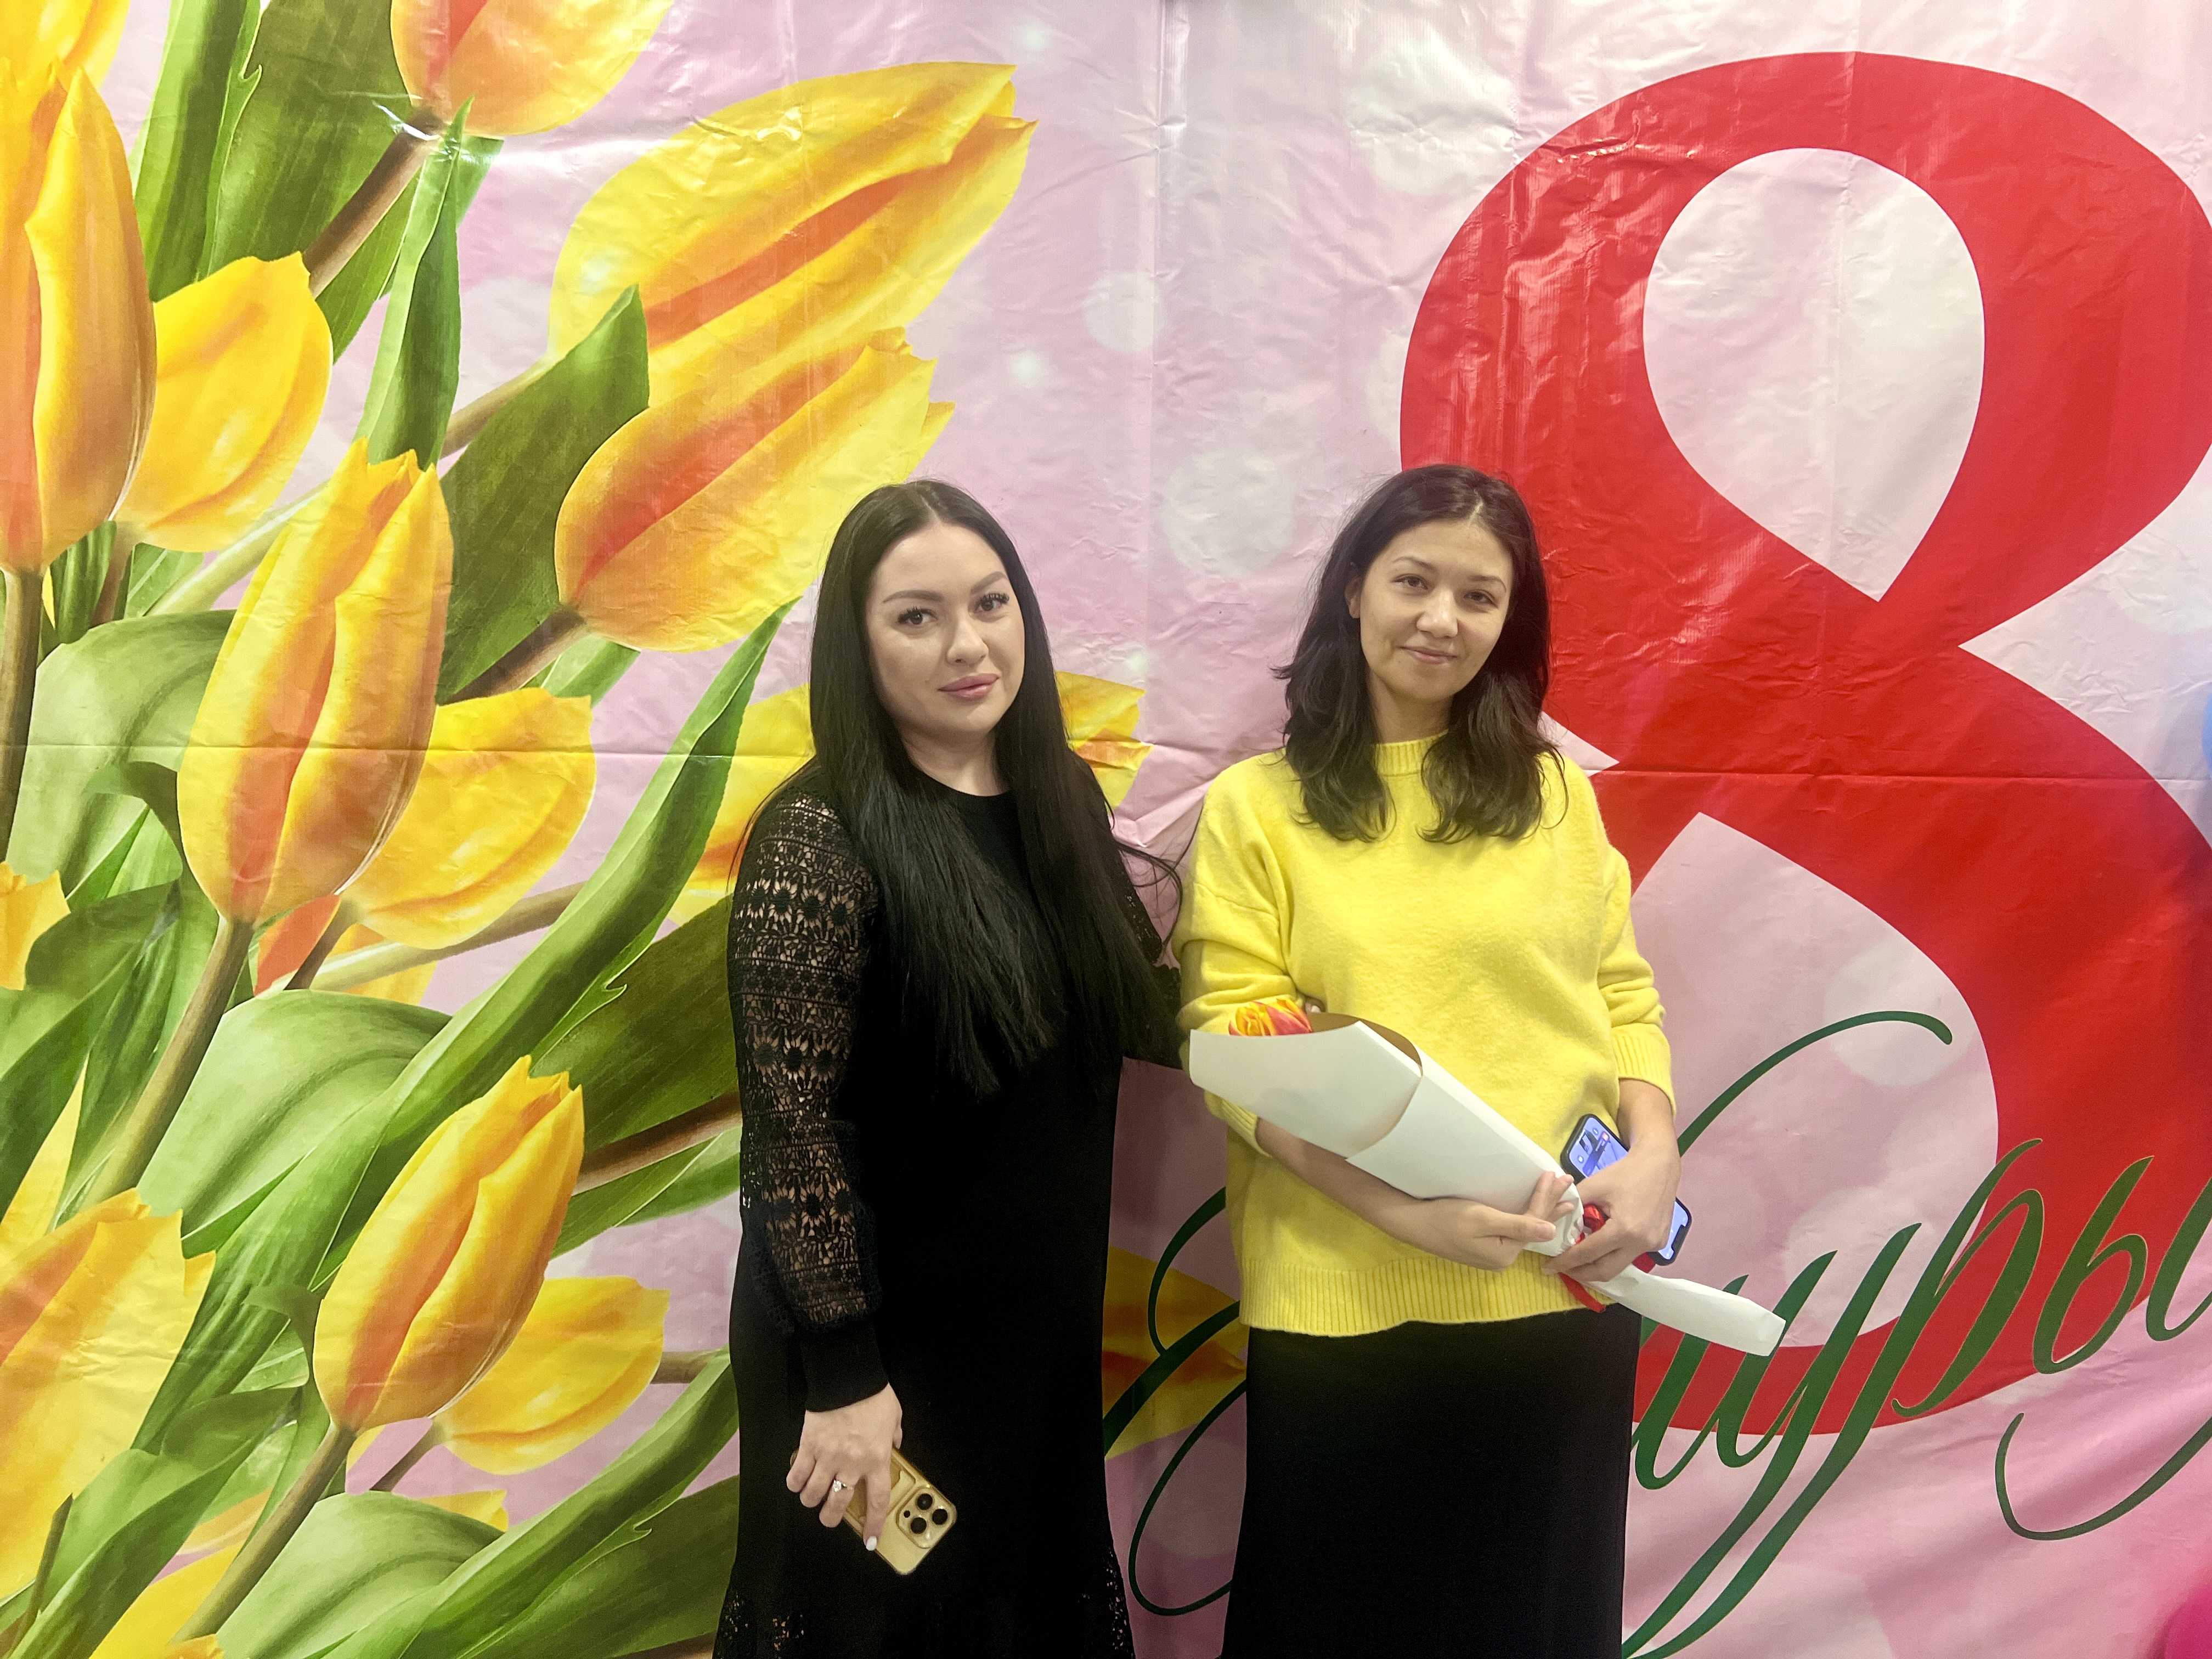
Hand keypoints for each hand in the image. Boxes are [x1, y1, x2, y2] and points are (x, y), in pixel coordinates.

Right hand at [788, 1384, 901, 1548]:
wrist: (847, 1376)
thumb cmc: (873, 1395)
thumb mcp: (894, 1417)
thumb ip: (894, 1436)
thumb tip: (895, 1444)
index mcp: (877, 1459)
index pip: (876, 1502)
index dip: (872, 1525)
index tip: (869, 1541)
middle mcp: (851, 1464)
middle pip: (837, 1505)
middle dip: (830, 1518)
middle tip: (829, 1517)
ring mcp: (827, 1457)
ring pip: (812, 1494)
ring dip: (810, 1500)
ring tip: (811, 1498)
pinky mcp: (808, 1446)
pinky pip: (796, 1474)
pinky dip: (794, 1482)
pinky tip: (796, 1482)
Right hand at [1406, 1171, 1575, 1270]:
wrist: (1413, 1223)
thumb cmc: (1446, 1217)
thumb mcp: (1483, 1219)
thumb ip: (1518, 1225)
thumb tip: (1551, 1232)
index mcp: (1505, 1253)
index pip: (1534, 1222)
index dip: (1546, 1198)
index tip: (1555, 1175)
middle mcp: (1503, 1258)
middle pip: (1532, 1226)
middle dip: (1550, 1204)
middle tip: (1567, 1183)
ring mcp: (1493, 1254)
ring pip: (1524, 1228)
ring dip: (1541, 1210)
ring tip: (1561, 1200)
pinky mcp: (1483, 1247)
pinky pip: (1513, 1231)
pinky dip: (1526, 1217)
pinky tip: (1533, 1214)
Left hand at [1545, 1138, 1680, 1284]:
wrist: (1659, 1165)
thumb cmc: (1625, 1172)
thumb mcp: (1593, 1185)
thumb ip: (1573, 1206)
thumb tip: (1555, 1224)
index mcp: (1624, 1229)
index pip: (1588, 1253)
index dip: (1566, 1261)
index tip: (1549, 1265)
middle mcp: (1641, 1243)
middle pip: (1605, 1271)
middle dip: (1581, 1273)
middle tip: (1562, 1268)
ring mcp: (1653, 1245)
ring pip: (1619, 1266)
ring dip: (1597, 1264)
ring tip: (1578, 1258)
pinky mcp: (1659, 1243)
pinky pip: (1631, 1255)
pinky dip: (1613, 1254)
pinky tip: (1602, 1245)